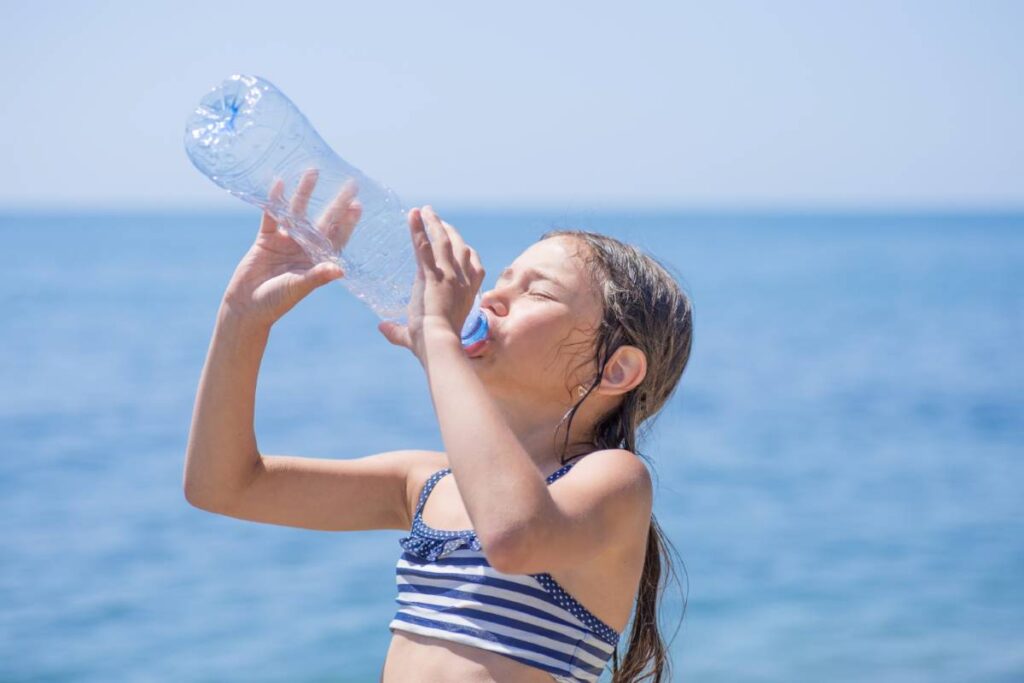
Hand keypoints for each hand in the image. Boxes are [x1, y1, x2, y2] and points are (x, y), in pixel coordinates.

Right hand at [221, 169, 361, 327]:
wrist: (246, 307)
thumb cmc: (276, 302)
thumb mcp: (298, 288)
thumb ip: (317, 277)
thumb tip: (341, 270)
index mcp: (317, 261)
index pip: (337, 239)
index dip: (348, 222)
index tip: (358, 205)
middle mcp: (305, 249)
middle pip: (324, 221)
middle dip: (336, 203)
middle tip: (351, 183)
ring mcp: (286, 242)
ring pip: (298, 213)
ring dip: (305, 193)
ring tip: (313, 171)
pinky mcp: (265, 239)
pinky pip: (271, 216)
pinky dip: (274, 201)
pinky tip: (279, 183)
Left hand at [377, 206, 484, 363]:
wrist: (438, 344)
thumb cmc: (432, 346)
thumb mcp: (416, 336)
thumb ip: (398, 331)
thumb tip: (381, 328)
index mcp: (468, 295)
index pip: (475, 266)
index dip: (468, 252)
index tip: (461, 243)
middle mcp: (462, 281)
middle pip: (460, 247)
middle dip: (450, 231)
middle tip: (437, 219)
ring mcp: (449, 276)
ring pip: (444, 241)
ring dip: (434, 223)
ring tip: (425, 210)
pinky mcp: (432, 274)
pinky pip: (424, 246)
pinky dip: (418, 228)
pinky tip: (412, 214)